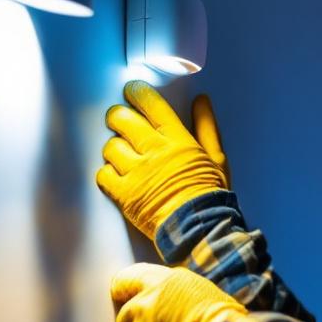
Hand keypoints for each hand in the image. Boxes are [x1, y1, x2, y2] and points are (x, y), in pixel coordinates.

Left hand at [96, 81, 230, 239]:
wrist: (202, 230)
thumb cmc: (211, 195)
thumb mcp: (217, 158)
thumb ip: (207, 127)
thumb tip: (202, 100)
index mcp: (178, 140)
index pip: (152, 105)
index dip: (137, 93)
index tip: (131, 91)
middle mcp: (155, 151)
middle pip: (123, 120)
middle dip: (117, 116)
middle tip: (119, 120)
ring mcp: (138, 173)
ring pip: (110, 146)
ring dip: (113, 149)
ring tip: (121, 155)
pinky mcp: (125, 195)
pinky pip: (104, 175)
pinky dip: (107, 174)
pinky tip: (117, 178)